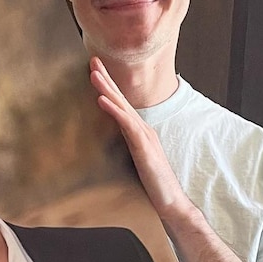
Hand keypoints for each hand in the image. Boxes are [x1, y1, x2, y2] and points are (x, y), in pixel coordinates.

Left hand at [89, 57, 194, 224]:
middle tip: (92, 59)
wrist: (170, 201)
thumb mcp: (134, 159)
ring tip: (94, 73)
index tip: (94, 70)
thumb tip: (110, 138)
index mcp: (138, 131)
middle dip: (106, 78)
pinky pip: (127, 125)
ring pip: (123, 107)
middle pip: (121, 99)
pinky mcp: (143, 147)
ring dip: (107, 88)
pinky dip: (114, 110)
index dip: (108, 86)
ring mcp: (144, 136)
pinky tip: (102, 100)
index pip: (120, 104)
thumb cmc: (152, 183)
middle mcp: (142, 128)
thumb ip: (125, 145)